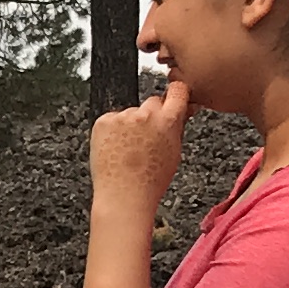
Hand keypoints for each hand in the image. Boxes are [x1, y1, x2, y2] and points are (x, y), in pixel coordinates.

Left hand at [89, 76, 192, 211]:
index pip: (177, 91)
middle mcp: (145, 115)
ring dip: (130, 124)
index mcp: (168, 121)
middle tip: (146, 139)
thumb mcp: (174, 152)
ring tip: (129, 149)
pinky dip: (113, 130)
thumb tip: (185, 109)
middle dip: (151, 115)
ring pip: (130, 112)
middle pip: (152, 102)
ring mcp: (122, 117)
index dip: (176, 93)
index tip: (174, 95)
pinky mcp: (103, 121)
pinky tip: (116, 148)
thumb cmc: (150, 181)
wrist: (124, 196)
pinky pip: (112, 119)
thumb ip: (177, 127)